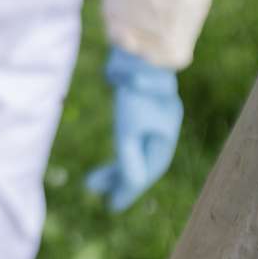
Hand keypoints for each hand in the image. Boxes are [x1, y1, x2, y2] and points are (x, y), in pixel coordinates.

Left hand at [85, 47, 183, 212]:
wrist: (135, 53)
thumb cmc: (134, 92)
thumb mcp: (129, 130)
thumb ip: (129, 158)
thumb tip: (129, 185)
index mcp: (165, 135)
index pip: (147, 171)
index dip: (129, 190)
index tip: (111, 205)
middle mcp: (161, 127)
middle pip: (140, 162)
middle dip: (118, 179)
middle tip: (94, 191)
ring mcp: (150, 115)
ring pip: (132, 148)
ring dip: (114, 164)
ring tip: (91, 181)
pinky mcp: (136, 104)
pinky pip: (127, 134)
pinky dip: (117, 145)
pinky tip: (106, 151)